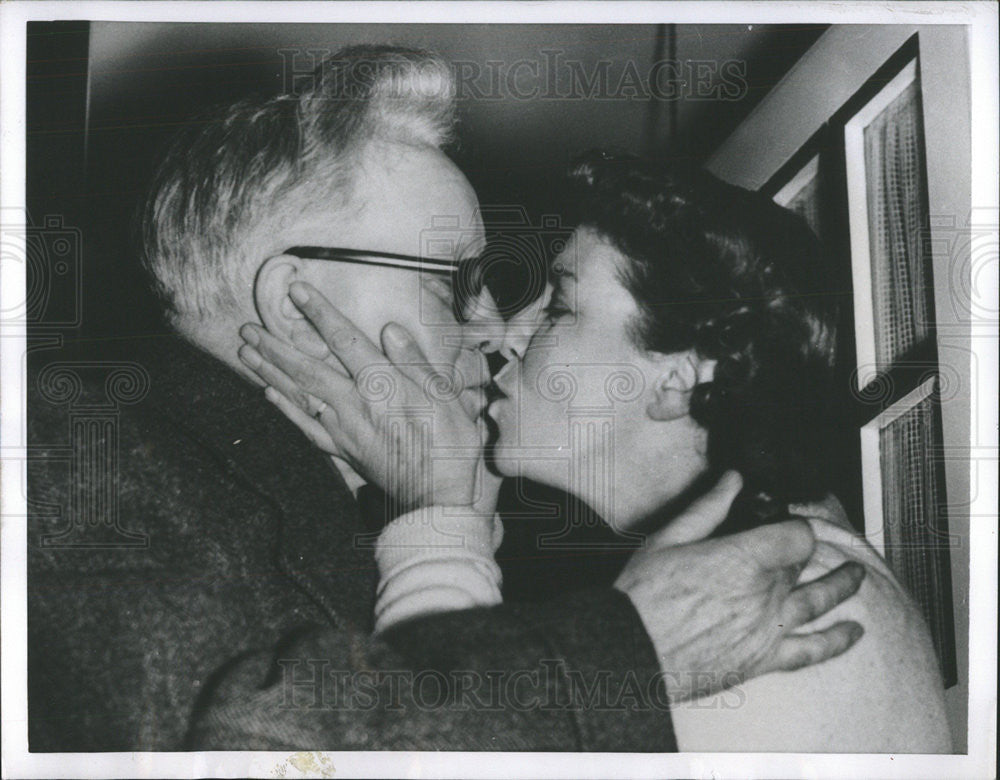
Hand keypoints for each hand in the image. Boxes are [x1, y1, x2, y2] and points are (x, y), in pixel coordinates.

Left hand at [238, 281, 498, 512]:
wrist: (437, 499)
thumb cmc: (450, 446)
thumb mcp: (447, 400)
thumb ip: (416, 364)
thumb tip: (390, 330)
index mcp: (383, 387)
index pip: (345, 341)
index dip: (320, 313)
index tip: (296, 290)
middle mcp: (355, 406)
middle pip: (307, 368)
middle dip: (275, 346)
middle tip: (248, 327)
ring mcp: (344, 430)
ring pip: (299, 395)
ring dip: (270, 372)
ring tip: (246, 352)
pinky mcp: (342, 450)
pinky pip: (305, 426)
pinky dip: (285, 408)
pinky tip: (268, 394)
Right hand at [614, 474, 865, 703]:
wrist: (632, 651)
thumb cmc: (642, 596)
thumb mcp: (668, 539)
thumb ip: (707, 508)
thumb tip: (733, 480)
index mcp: (742, 557)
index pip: (797, 535)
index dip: (794, 526)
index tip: (785, 524)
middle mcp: (764, 592)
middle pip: (801, 564)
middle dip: (801, 553)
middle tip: (795, 547)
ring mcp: (768, 627)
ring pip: (819, 600)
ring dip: (841, 586)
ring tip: (856, 576)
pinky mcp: (764, 658)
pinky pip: (812, 650)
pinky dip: (837, 640)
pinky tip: (854, 631)